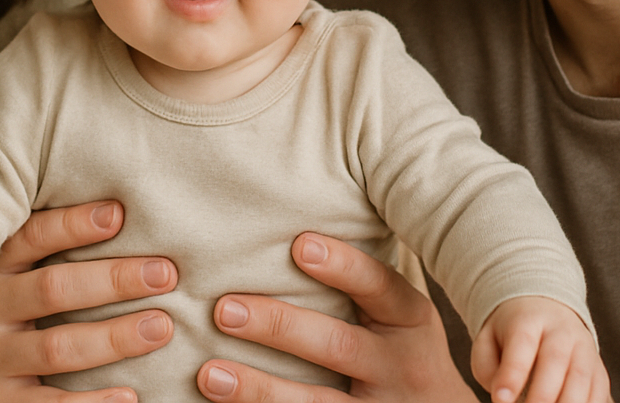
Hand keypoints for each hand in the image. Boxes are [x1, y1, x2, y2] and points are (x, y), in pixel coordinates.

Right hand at [0, 200, 177, 402]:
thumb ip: (35, 246)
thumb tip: (112, 209)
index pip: (32, 237)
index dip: (74, 225)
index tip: (119, 214)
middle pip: (55, 289)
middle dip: (115, 279)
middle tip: (165, 274)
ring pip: (59, 347)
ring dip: (115, 337)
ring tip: (160, 327)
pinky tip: (129, 395)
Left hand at [194, 232, 477, 401]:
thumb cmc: (405, 350)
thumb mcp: (402, 316)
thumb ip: (362, 283)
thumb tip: (292, 233)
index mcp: (409, 320)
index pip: (379, 287)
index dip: (342, 266)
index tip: (299, 245)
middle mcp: (399, 365)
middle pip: (337, 346)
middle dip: (278, 327)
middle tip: (224, 309)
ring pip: (317, 402)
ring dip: (259, 388)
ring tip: (209, 374)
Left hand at [470, 296, 608, 402]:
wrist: (547, 311)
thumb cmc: (511, 335)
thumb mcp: (488, 340)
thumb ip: (487, 367)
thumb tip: (503, 397)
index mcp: (528, 319)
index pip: (522, 343)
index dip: (512, 375)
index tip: (501, 400)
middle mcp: (561, 331)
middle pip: (555, 359)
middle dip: (541, 394)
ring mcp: (584, 349)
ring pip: (580, 378)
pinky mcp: (598, 370)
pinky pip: (598, 392)